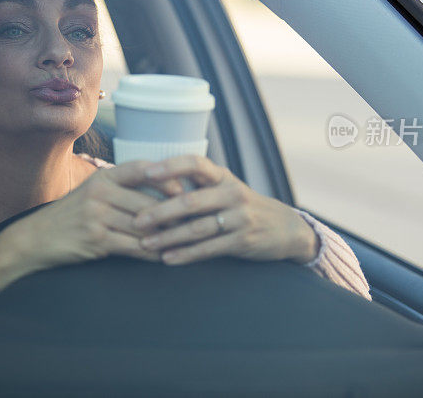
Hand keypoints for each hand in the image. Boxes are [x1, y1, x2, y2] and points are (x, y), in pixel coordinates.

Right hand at [0, 160, 181, 289]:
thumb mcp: (94, 191)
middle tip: (197, 222)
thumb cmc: (73, 214)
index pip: (142, 169)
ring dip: (166, 237)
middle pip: (148, 202)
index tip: (188, 190)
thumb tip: (167, 189)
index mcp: (103, 175)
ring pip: (143, 226)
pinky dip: (152, 253)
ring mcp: (97, 215)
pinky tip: (165, 257)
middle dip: (173, 215)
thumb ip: (124, 188)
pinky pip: (133, 246)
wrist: (38, 238)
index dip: (168, 179)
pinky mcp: (96, 239)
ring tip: (187, 241)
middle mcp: (100, 191)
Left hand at [132, 155, 318, 265]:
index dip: (171, 166)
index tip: (146, 174)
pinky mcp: (243, 241)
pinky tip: (168, 259)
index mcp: (222, 176)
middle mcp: (232, 193)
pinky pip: (210, 249)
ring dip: (169, 238)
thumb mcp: (225, 187)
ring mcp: (239, 218)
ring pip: (198, 228)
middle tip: (136, 220)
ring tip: (145, 244)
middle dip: (160, 211)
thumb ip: (196, 184)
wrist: (285, 228)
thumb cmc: (242, 205)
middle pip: (191, 201)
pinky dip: (187, 255)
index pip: (195, 163)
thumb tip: (150, 181)